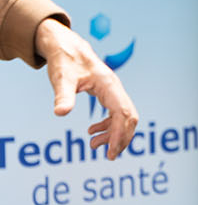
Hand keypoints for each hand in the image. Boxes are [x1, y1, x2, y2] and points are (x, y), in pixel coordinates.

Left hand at [35, 19, 139, 160]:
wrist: (67, 48)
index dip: (119, 134)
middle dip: (122, 137)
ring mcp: (113, 91)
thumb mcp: (61, 79)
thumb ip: (63, 96)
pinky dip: (108, 126)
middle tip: (109, 156)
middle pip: (129, 117)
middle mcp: (115, 89)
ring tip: (92, 145)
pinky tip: (93, 132)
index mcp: (109, 85)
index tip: (111, 152)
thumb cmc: (65, 62)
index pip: (122, 113)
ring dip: (114, 134)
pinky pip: (115, 113)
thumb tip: (60, 114)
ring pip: (124, 117)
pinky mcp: (107, 94)